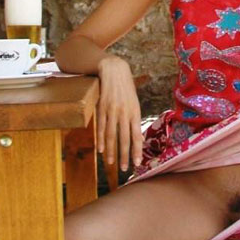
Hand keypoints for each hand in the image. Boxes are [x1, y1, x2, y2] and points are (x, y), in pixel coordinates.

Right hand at [96, 56, 142, 170]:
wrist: (113, 69)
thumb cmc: (126, 88)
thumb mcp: (134, 102)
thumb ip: (135, 120)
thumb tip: (138, 139)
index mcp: (135, 111)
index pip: (136, 135)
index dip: (136, 150)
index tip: (137, 163)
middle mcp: (124, 112)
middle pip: (124, 138)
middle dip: (124, 155)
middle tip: (124, 169)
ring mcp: (112, 110)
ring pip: (111, 135)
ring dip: (111, 151)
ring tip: (111, 163)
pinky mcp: (101, 108)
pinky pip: (101, 127)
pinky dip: (100, 139)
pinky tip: (101, 150)